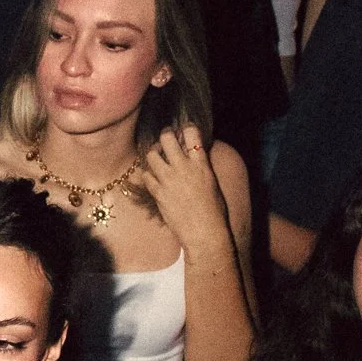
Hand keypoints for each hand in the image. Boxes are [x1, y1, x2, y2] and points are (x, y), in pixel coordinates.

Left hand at [137, 124, 231, 256]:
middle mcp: (183, 167)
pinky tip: (153, 178)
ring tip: (157, 158)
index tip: (183, 130)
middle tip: (165, 138)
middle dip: (165, 135)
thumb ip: (201, 166)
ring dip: (154, 154)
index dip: (186, 128)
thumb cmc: (214, 211)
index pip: (192, 133)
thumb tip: (195, 156)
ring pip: (151, 155)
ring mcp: (168, 179)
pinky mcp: (158, 192)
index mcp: (201, 164)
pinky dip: (149, 175)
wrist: (204, 232)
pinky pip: (146, 176)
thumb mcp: (212, 182)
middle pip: (166, 138)